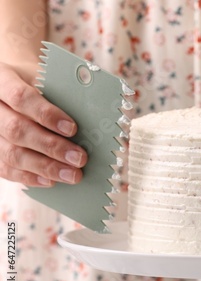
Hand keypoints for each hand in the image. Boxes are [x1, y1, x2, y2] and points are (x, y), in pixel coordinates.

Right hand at [0, 61, 86, 186]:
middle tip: (80, 159)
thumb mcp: (45, 79)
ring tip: (72, 175)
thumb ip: (60, 97)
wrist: (10, 88)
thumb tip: (91, 124)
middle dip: (51, 147)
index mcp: (1, 79)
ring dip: (45, 167)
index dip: (46, 114)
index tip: (72, 128)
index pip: (20, 97)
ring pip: (10, 154)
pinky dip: (29, 177)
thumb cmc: (34, 83)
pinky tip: (51, 181)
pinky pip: (4, 169)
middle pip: (16, 129)